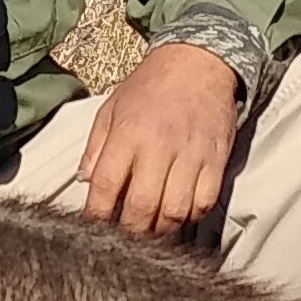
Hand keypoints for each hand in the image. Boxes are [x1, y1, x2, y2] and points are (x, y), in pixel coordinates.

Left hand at [77, 41, 242, 241]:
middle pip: (141, 207)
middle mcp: (159, 146)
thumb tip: (84, 181)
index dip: (97, 215)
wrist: (199, 61)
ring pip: (175, 212)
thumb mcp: (112, 107)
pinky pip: (204, 202)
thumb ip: (96, 146)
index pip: (106, 185)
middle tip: (123, 239)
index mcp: (128, 133)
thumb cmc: (151, 85)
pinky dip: (190, 216)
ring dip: (160, 230)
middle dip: (129, 232)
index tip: (93, 230)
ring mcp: (190, 155)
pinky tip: (178, 213)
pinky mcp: (216, 160)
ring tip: (150, 230)